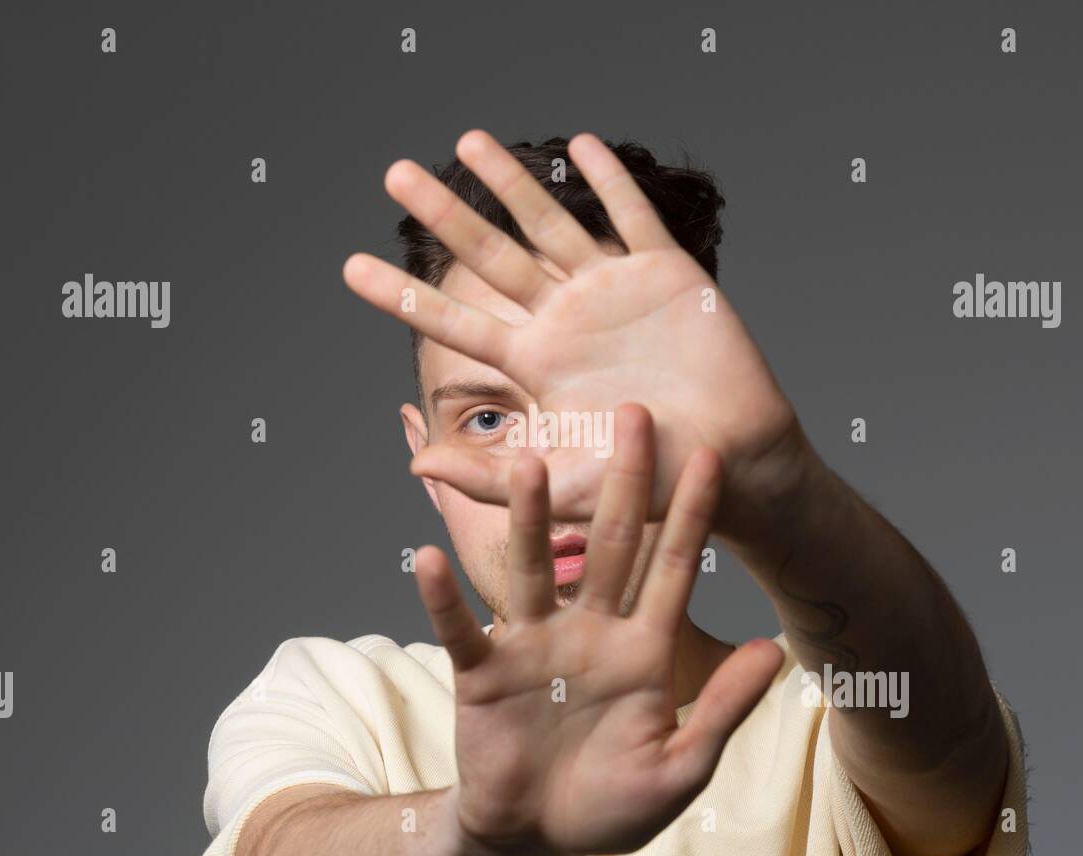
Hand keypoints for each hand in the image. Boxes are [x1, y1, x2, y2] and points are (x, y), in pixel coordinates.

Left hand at [343, 130, 812, 537]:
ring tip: (468, 142)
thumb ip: (493, 477)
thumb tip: (416, 466)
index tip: (350, 269)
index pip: (455, 321)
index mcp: (536, 363)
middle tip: (394, 174)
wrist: (733, 461)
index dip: (404, 295)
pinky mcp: (666, 274)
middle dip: (445, 214)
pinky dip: (609, 181)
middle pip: (492, 255)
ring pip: (551, 224)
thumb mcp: (567, 485)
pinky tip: (580, 147)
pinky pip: (632, 216)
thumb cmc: (654, 479)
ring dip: (512, 182)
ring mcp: (612, 292)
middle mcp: (564, 319)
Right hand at [411, 405, 784, 855]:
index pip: (673, 568)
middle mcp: (588, 630)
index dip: (692, 515)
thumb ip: (721, 708)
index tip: (710, 457)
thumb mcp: (680, 765)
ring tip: (531, 464)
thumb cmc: (613, 804)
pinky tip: (427, 558)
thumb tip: (775, 651)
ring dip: (532, 520)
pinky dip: (442, 599)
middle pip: (608, 546)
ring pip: (532, 569)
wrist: (539, 837)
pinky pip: (459, 630)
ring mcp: (533, 645)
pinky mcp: (482, 673)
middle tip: (633, 415)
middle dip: (622, 484)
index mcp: (641, 647)